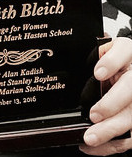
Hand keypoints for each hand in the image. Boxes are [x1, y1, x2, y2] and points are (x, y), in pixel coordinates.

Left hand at [81, 36, 131, 154]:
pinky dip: (112, 144)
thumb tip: (71, 55)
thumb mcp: (104, 50)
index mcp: (127, 53)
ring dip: (111, 130)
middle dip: (112, 105)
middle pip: (130, 89)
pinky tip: (94, 146)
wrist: (131, 66)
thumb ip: (93, 53)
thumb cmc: (114, 59)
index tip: (97, 73)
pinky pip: (130, 136)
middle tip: (94, 115)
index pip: (123, 51)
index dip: (111, 63)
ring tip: (90, 138)